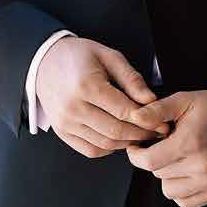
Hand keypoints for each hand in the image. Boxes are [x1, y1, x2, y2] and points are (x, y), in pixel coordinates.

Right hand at [35, 37, 168, 159]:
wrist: (44, 62)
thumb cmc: (78, 56)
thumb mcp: (108, 56)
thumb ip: (131, 79)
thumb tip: (151, 100)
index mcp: (86, 86)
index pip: (123, 111)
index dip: (146, 120)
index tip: (161, 122)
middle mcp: (73, 108)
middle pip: (115, 131)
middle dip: (140, 135)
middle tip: (156, 132)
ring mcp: (65, 122)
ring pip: (105, 144)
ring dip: (127, 143)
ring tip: (141, 135)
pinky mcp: (62, 132)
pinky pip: (90, 150)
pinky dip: (109, 149)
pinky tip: (119, 139)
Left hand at [126, 91, 206, 206]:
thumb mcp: (186, 100)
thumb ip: (158, 110)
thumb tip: (135, 117)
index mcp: (189, 142)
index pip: (148, 161)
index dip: (136, 154)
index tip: (137, 147)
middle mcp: (200, 166)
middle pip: (158, 174)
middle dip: (155, 159)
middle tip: (164, 145)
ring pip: (169, 191)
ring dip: (168, 176)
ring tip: (176, 159)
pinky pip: (186, 202)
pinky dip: (182, 191)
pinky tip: (186, 173)